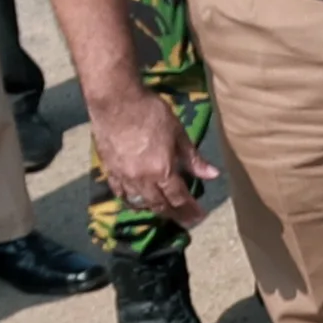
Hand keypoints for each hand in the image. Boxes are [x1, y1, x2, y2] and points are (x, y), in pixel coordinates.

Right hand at [89, 88, 216, 227]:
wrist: (116, 101)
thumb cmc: (151, 113)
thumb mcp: (178, 133)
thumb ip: (193, 158)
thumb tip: (212, 174)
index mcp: (161, 171)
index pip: (179, 198)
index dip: (190, 210)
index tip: (199, 217)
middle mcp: (141, 181)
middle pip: (160, 205)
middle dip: (175, 214)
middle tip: (186, 220)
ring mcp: (123, 178)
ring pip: (140, 203)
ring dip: (155, 210)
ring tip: (166, 212)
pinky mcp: (109, 171)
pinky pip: (121, 194)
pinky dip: (132, 201)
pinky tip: (139, 201)